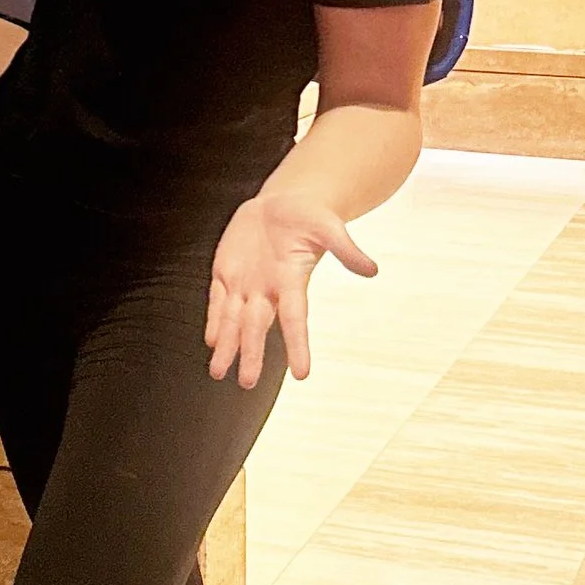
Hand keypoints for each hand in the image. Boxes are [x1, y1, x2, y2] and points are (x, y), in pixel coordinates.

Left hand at [206, 190, 378, 387]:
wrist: (282, 202)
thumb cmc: (309, 217)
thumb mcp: (330, 227)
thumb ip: (347, 249)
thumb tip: (372, 270)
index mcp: (292, 281)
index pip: (295, 320)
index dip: (297, 346)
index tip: (301, 374)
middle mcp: (268, 289)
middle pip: (257, 327)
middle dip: (252, 354)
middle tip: (247, 382)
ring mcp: (245, 282)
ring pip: (233, 320)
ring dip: (227, 346)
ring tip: (219, 372)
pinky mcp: (226, 271)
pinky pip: (218, 301)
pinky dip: (214, 320)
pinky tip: (212, 341)